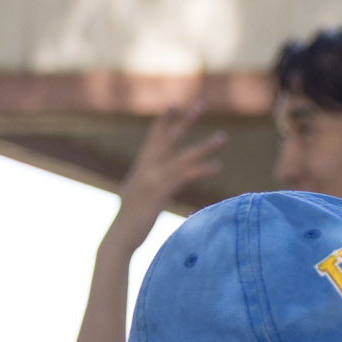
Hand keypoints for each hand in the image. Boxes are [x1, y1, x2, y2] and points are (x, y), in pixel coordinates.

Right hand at [109, 105, 226, 246]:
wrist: (119, 237)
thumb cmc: (130, 222)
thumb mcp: (140, 198)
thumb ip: (149, 186)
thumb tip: (155, 184)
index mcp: (141, 169)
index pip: (154, 139)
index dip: (164, 122)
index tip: (174, 104)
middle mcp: (145, 169)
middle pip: (168, 140)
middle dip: (185, 122)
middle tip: (201, 105)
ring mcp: (151, 180)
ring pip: (181, 158)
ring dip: (204, 146)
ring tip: (223, 136)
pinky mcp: (158, 193)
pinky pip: (183, 178)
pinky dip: (200, 171)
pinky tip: (217, 167)